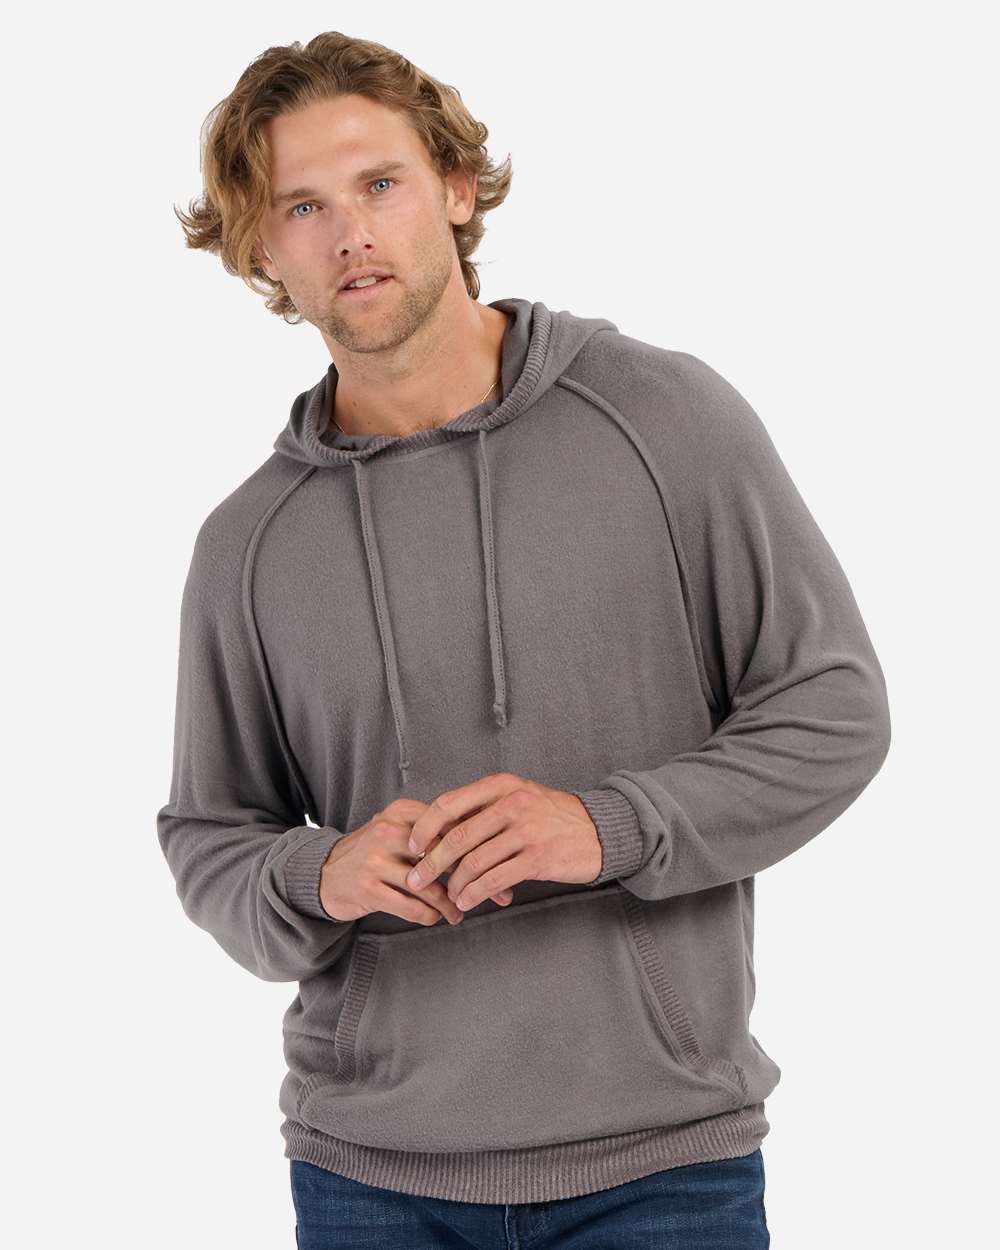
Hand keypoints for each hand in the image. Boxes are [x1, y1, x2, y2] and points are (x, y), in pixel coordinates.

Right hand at [319, 797, 512, 924]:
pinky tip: (435, 917)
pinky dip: (429, 916)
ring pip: (430, 886)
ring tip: (459, 912)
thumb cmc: (373, 854)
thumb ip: (432, 832)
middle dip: (475, 878)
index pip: (451, 827)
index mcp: (400, 812)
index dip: (480, 847)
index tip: (501, 864)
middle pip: (445, 857)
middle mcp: (388, 832)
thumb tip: (486, 841)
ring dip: (451, 905)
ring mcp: (375, 861)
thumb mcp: (397, 830)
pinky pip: (412, 907)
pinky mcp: (367, 889)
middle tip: (498, 894)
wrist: (323, 874)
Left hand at [404, 773, 603, 911]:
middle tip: (416, 879)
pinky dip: (475, 894)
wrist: (600, 830)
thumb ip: (484, 809)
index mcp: (502, 786)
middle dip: (431, 862)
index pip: (449, 803)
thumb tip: (440, 830)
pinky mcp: (538, 858)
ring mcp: (526, 831)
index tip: (412, 846)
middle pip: (457, 837)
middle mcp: (512, 804)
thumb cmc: (552, 816)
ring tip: (448, 896)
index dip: (424, 827)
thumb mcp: (519, 797)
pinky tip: (467, 901)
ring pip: (474, 862)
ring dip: (454, 884)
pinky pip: (495, 880)